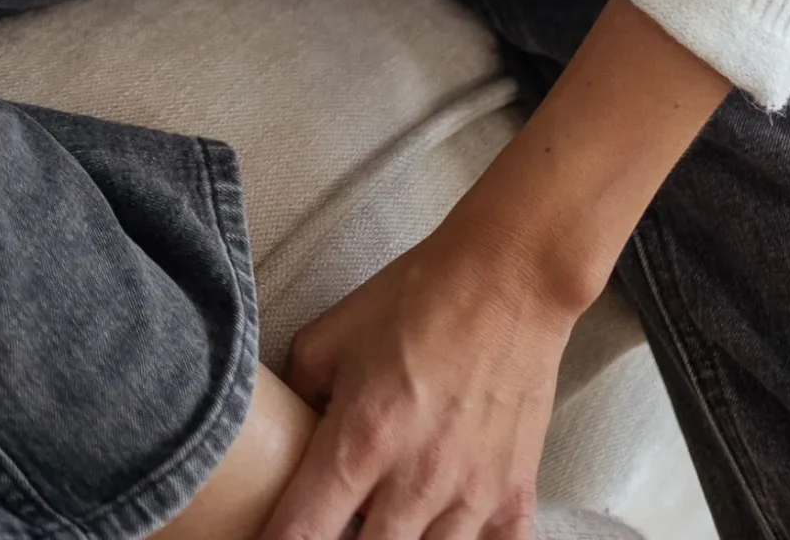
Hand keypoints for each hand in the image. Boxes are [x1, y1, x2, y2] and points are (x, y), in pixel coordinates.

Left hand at [255, 0, 730, 539]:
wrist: (509, 276)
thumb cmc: (419, 296)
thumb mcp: (334, 332)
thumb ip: (301, 392)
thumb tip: (289, 430)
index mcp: (361, 440)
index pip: (301, 534)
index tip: (275, 534)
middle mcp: (415, 482)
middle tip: (339, 508)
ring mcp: (470, 496)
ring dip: (399, 539)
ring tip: (390, 508)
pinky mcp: (514, 496)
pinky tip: (445, 515)